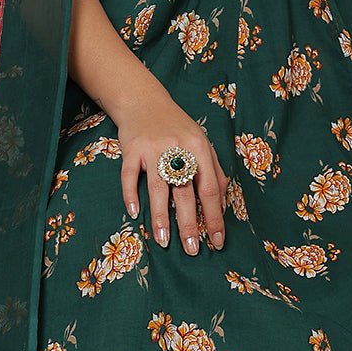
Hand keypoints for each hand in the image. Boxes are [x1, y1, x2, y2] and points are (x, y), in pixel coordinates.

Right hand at [116, 94, 227, 255]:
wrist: (144, 101)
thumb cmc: (178, 127)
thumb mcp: (202, 143)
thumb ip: (215, 171)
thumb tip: (222, 205)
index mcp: (199, 148)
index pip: (210, 189)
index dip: (214, 217)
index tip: (217, 241)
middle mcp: (178, 148)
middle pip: (185, 192)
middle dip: (189, 224)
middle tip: (192, 249)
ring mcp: (153, 149)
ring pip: (158, 188)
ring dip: (161, 217)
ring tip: (164, 241)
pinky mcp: (131, 148)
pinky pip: (129, 175)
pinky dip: (131, 194)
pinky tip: (134, 213)